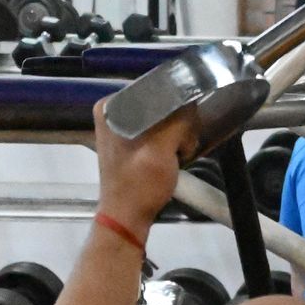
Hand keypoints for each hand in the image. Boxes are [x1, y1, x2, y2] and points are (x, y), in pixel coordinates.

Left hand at [92, 99, 201, 234]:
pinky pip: (160, 130)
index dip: (176, 104)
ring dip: (178, 134)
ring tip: (179, 153)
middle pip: (160, 102)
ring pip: (164, 117)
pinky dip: (171, 141)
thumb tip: (192, 102)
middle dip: (178, 122)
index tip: (186, 125)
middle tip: (181, 145)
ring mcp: (122, 127)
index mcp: (111, 106)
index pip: (154, 87)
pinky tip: (175, 156)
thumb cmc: (139, 184)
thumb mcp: (160, 149)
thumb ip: (177, 121)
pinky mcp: (131, 141)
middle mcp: (113, 111)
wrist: (127, 218)